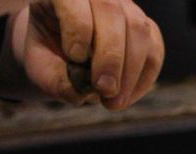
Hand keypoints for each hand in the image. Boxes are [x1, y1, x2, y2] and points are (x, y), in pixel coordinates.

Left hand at [15, 0, 163, 109]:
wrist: (61, 50)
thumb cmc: (48, 55)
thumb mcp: (41, 68)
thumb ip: (55, 80)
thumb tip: (83, 94)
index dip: (79, 27)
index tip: (76, 59)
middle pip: (111, 11)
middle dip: (110, 55)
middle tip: (104, 90)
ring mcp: (125, 8)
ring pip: (139, 29)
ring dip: (130, 71)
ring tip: (114, 101)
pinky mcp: (146, 28)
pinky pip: (155, 50)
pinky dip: (143, 78)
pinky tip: (126, 97)